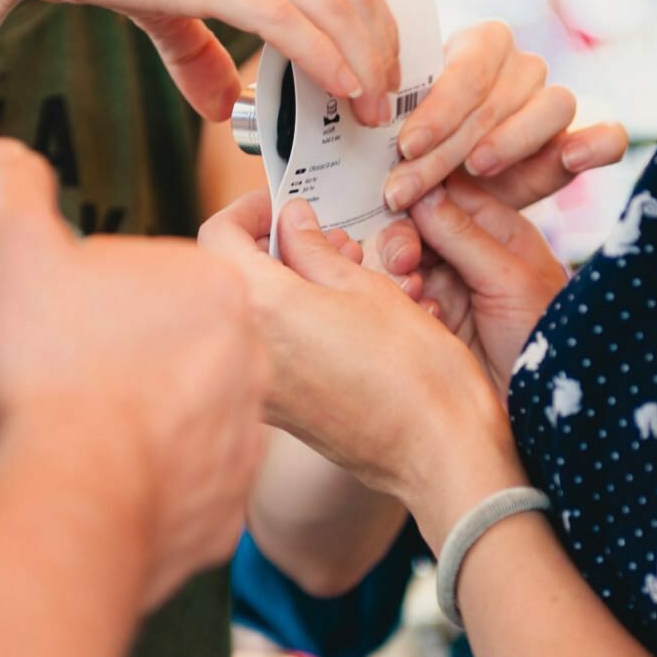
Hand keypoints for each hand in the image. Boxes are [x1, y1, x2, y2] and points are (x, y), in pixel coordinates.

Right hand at [0, 0, 400, 126]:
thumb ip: (201, 47)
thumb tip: (222, 107)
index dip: (378, 24)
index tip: (385, 73)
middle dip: (382, 50)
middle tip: (388, 103)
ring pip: (331, 3)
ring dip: (362, 63)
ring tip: (370, 110)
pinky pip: (285, 20)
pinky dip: (324, 58)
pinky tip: (340, 90)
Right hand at [0, 142, 268, 607]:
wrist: (68, 501)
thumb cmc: (46, 375)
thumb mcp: (10, 247)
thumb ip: (12, 187)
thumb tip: (6, 163)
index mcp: (212, 288)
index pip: (155, 274)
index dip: (96, 291)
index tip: (66, 313)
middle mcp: (249, 362)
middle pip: (173, 343)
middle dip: (122, 352)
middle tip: (63, 369)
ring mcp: (241, 440)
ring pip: (180, 415)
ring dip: (134, 416)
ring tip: (75, 425)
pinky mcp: (222, 509)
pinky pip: (180, 484)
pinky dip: (140, 480)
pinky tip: (95, 474)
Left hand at [199, 192, 525, 534]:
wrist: (437, 451)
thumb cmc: (415, 371)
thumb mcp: (366, 288)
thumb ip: (315, 249)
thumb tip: (291, 221)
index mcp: (263, 307)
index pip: (218, 236)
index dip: (247, 212)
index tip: (277, 206)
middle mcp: (246, 350)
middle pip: (227, 276)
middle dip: (267, 246)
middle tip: (318, 236)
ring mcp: (257, 387)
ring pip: (247, 314)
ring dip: (279, 284)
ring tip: (338, 273)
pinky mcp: (276, 413)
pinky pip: (264, 350)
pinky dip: (285, 323)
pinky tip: (332, 316)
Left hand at [380, 20, 626, 215]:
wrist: (455, 189)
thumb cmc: (422, 153)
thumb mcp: (401, 138)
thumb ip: (392, 138)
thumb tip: (367, 144)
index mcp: (479, 45)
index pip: (468, 67)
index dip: (438, 108)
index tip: (406, 146)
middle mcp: (522, 66)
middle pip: (498, 98)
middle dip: (448, 147)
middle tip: (407, 188)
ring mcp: (554, 101)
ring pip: (552, 106)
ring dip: (513, 139)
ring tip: (477, 168)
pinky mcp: (579, 142)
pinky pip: (607, 135)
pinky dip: (597, 144)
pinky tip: (574, 158)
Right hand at [401, 176, 571, 394]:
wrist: (544, 406)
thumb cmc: (544, 335)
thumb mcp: (509, 278)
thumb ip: (462, 234)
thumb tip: (422, 190)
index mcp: (500, 231)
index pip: (450, 193)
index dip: (420, 191)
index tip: (395, 198)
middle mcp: (472, 256)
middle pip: (417, 228)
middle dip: (404, 241)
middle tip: (404, 261)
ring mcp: (451, 290)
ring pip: (404, 265)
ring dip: (402, 276)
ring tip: (413, 293)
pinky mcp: (434, 323)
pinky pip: (403, 302)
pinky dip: (408, 307)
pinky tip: (427, 319)